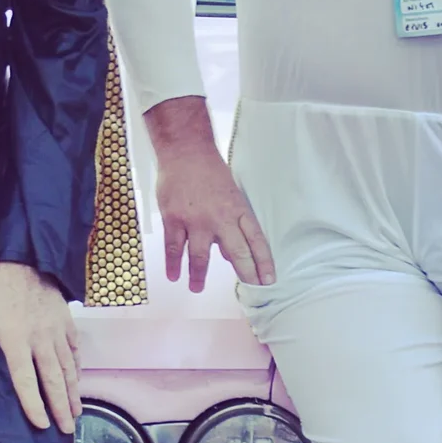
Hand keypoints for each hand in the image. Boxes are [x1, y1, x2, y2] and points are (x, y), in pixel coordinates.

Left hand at [0, 261, 81, 432]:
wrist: (22, 257)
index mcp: (15, 339)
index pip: (26, 380)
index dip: (34, 404)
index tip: (41, 424)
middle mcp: (40, 338)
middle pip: (54, 380)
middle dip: (61, 407)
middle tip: (66, 430)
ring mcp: (57, 330)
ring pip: (68, 368)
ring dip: (73, 393)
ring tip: (76, 414)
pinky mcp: (67, 322)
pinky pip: (75, 351)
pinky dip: (77, 369)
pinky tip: (78, 383)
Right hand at [143, 94, 273, 289]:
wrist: (185, 151)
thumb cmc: (210, 172)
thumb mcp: (231, 195)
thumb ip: (232, 225)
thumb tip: (230, 254)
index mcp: (238, 210)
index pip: (256, 240)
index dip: (263, 262)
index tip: (267, 280)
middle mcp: (220, 218)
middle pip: (237, 252)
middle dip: (245, 274)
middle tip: (248, 291)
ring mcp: (196, 220)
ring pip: (200, 255)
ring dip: (199, 275)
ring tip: (197, 288)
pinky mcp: (174, 219)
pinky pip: (174, 247)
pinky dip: (173, 263)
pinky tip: (173, 276)